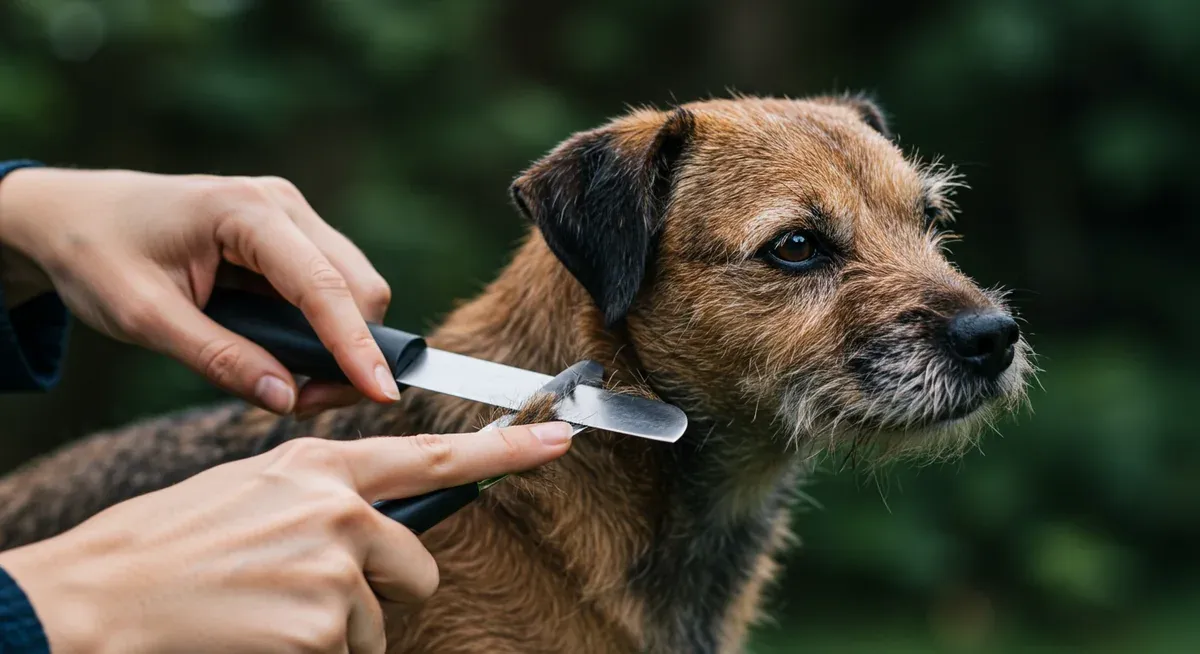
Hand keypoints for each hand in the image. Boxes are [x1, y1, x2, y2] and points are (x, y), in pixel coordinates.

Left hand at [0, 168, 397, 414]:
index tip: (384, 394)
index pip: (322, 285)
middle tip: (303, 404)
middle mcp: (282, 206)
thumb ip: (218, 359)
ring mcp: (292, 217)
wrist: (74, 216)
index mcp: (245, 211)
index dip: (357, 345)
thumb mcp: (144, 318)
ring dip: (341, 345)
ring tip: (292, 387)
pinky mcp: (291, 237)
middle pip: (358, 286)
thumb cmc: (99, 256)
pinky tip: (287, 357)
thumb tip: (286, 398)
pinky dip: (325, 331)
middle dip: (352, 352)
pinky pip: (332, 289)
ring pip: (354, 289)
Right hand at [0, 421, 573, 653]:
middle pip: (418, 565)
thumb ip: (326, 493)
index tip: (561, 436)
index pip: (436, 454)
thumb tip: (375, 519)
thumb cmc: (176, 540)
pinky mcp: (324, 625)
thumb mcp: (258, 487)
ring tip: (270, 611)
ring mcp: (336, 567)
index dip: (508, 447)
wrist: (109, 591)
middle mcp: (341, 508)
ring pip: (380, 620)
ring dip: (340, 629)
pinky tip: (263, 634)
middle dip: (382, 591)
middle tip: (312, 592)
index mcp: (324, 464)